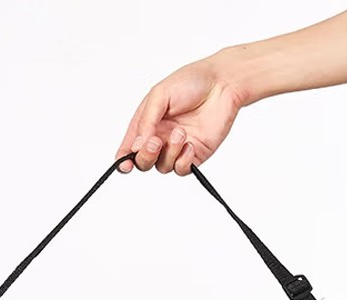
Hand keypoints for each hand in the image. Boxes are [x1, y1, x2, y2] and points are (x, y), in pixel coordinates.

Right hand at [115, 51, 245, 175]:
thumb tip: (136, 146)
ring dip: (169, 153)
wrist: (222, 84)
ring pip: (162, 167)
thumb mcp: (160, 95)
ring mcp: (176, 149)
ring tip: (181, 132)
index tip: (125, 164)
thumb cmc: (191, 82)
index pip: (129, 148)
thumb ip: (146, 121)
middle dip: (146, 156)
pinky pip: (182, 170)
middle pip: (143, 162)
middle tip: (155, 141)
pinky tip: (191, 145)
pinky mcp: (194, 155)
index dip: (124, 160)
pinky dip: (183, 161)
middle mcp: (159, 138)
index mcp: (146, 124)